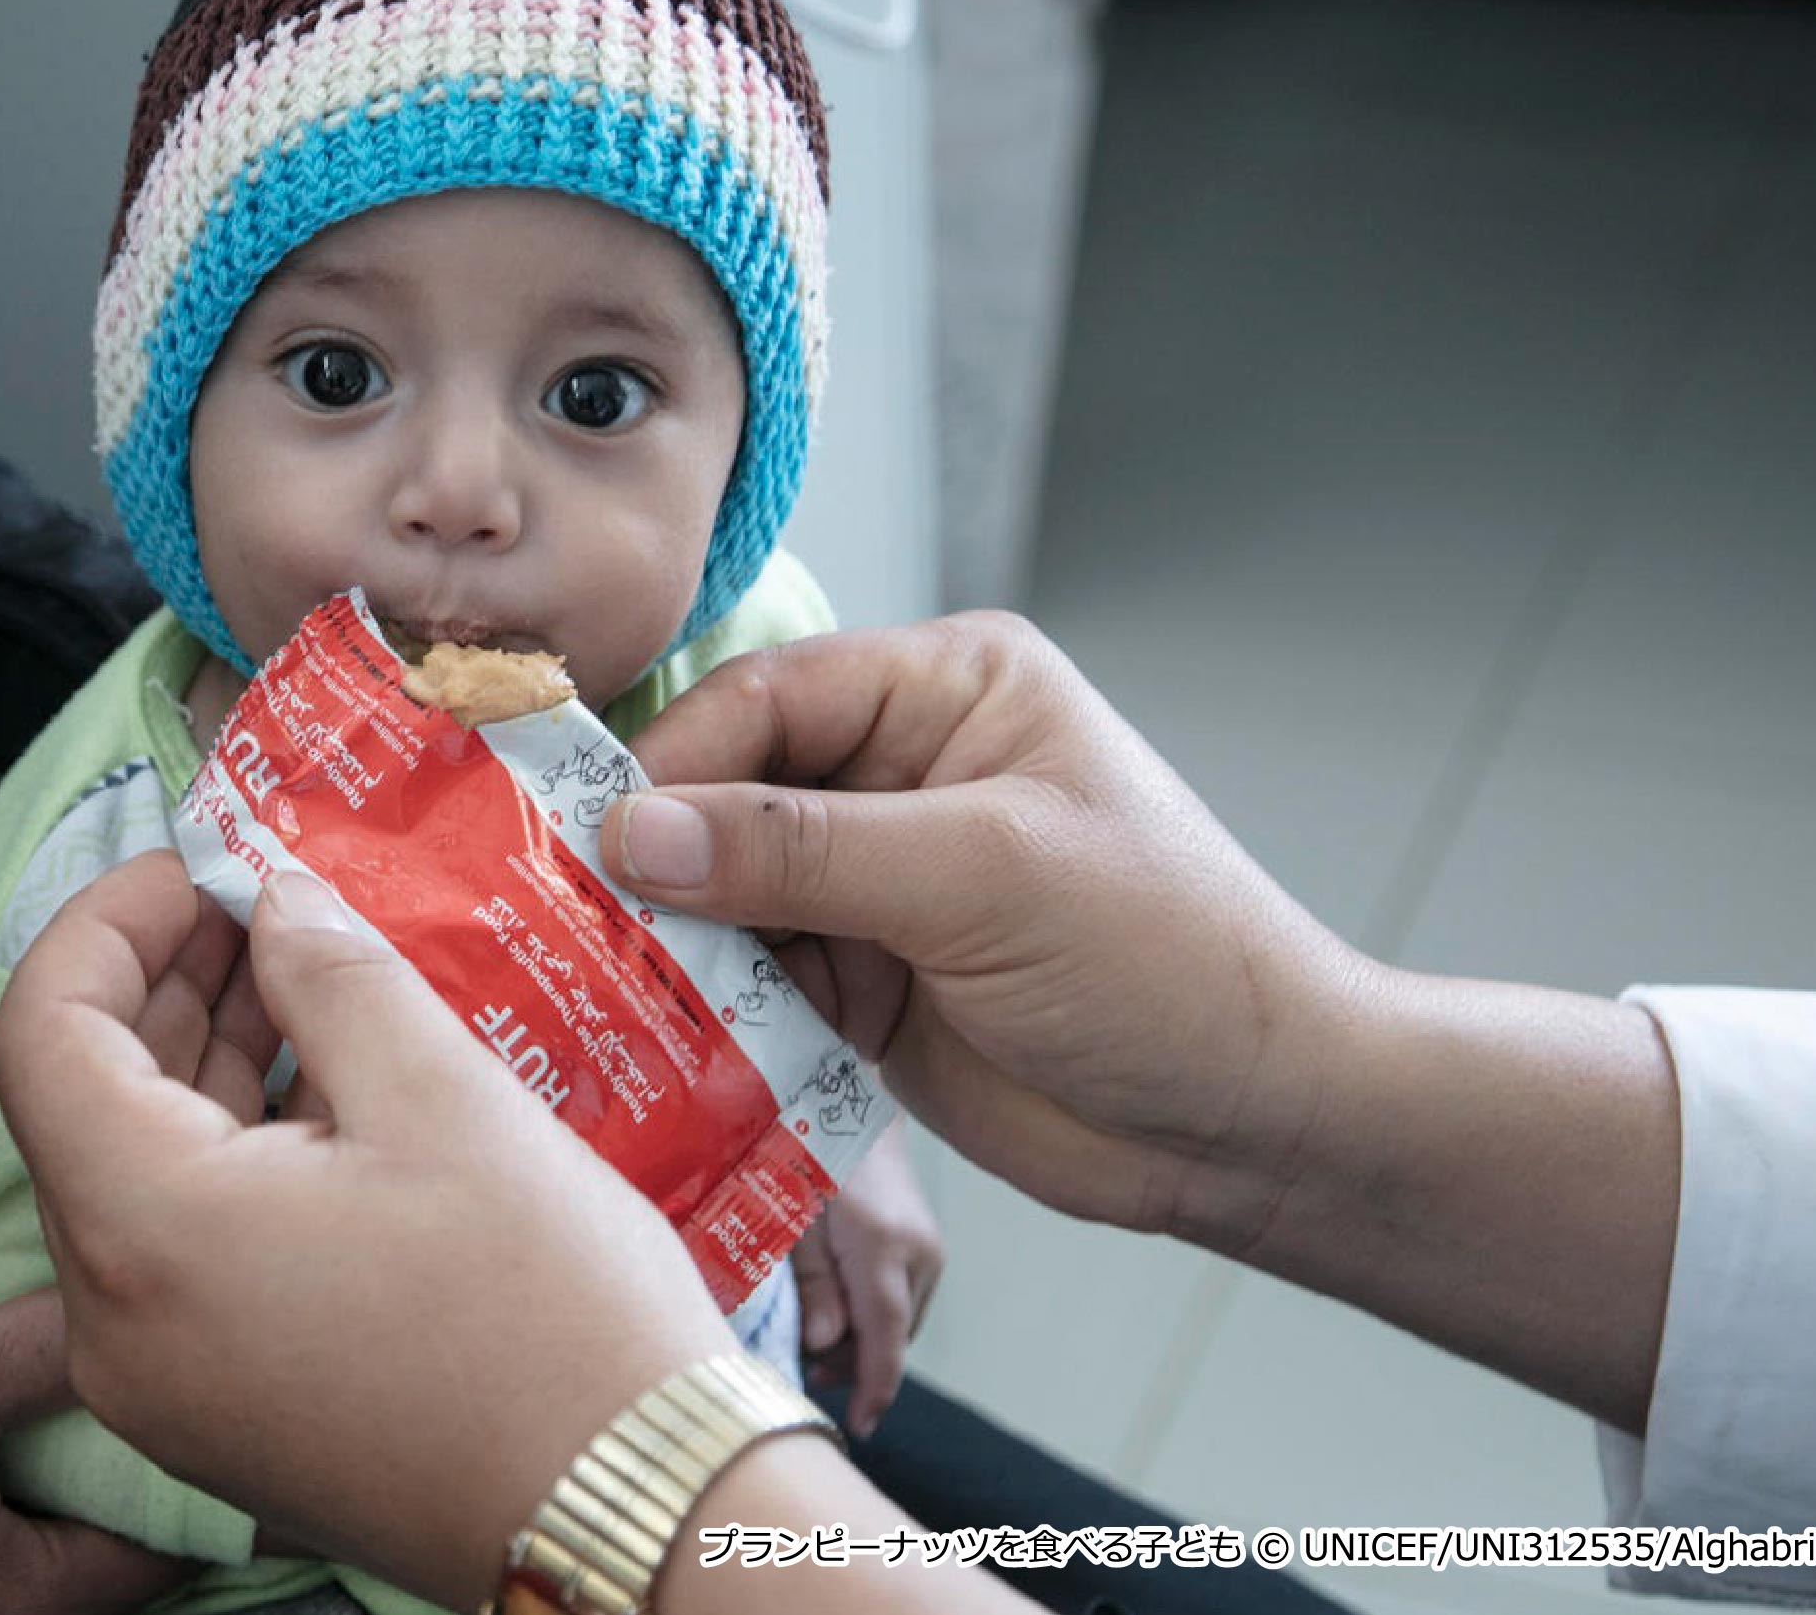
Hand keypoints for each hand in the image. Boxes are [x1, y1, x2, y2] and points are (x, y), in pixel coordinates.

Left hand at [0, 853, 736, 1611]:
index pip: (42, 1031)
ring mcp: (163, 1388)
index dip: (108, 922)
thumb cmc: (550, 1311)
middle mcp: (115, 1327)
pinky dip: (233, 1160)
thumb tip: (275, 901)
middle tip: (265, 903)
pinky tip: (334, 1097)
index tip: (203, 863)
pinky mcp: (221, 1419)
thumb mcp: (445, 1098)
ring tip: (311, 981)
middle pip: (79, 1106)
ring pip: (134, 1182)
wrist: (633, 1517)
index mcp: (145, 1232)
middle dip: (165, 984)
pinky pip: (183, 1259)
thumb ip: (332, 973)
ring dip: (202, 1066)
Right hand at [0, 1293, 189, 1614]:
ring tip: (101, 1400)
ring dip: (83, 1490)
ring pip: (61, 1560)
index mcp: (30, 1606)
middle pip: (122, 1561)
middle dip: (147, 1478)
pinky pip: (5, 1561)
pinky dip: (29, 1508)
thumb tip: (128, 1308)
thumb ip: (38, 1353)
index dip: (210, 1469)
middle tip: (179, 1381)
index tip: (239, 1400)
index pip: (174, 1547)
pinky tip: (23, 1438)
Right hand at [601, 613, 1357, 1254]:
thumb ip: (804, 849)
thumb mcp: (984, 878)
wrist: (1249, 1126)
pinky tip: (659, 1037)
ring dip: (674, 940)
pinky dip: (708, 1006)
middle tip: (566, 919)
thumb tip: (633, 831)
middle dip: (659, 857)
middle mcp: (901, 768)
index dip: (674, 763)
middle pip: (728, 789)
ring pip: (725, 888)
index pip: (768, 697)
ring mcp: (877, 880)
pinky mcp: (862, 980)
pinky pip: (751, 975)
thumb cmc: (1164, 961)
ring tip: (597, 986)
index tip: (591, 840)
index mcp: (946, 689)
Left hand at [793, 1125, 941, 1435]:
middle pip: (894, 1337)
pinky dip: (874, 1319)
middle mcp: (920, 1254)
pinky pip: (903, 1302)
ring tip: (813, 1344)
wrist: (850, 1107)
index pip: (887, 1336)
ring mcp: (931, 1251)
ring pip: (901, 1323)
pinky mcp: (928, 1248)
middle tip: (803, 1370)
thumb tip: (823, 1348)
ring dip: (863, 1343)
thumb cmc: (805, 1154)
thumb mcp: (793, 1219)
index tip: (862, 1427)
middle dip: (854, 1366)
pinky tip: (839, 1314)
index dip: (874, 1388)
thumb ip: (811, 1285)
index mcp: (883, 1246)